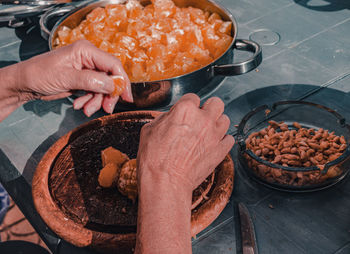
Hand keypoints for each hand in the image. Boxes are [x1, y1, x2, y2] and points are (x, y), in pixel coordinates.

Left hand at [14, 40, 132, 115]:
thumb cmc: (39, 74)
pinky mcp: (83, 80)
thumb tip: (112, 85)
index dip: (122, 80)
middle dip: (108, 95)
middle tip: (105, 108)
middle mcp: (89, 59)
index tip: (126, 97)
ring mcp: (87, 70)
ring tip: (85, 109)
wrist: (25, 83)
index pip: (113, 64)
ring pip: (103, 88)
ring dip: (96, 101)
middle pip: (110, 78)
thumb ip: (90, 81)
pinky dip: (90, 101)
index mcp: (86, 51)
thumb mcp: (65, 78)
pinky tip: (79, 106)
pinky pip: (94, 92)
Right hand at [135, 94, 233, 253]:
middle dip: (208, 108)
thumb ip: (164, 118)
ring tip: (207, 131)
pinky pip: (229, 139)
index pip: (192, 97)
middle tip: (200, 117)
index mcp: (185, 109)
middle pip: (216, 103)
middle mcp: (203, 119)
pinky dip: (222, 140)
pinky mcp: (221, 150)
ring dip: (216, 123)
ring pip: (225, 119)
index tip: (185, 112)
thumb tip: (170, 117)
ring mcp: (214, 135)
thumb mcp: (149, 130)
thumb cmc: (154, 159)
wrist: (165, 182)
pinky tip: (213, 144)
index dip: (187, 104)